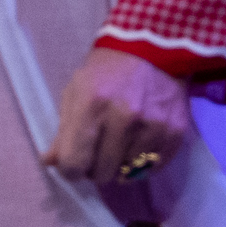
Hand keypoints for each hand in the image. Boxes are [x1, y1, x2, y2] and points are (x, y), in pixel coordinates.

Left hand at [43, 46, 190, 181]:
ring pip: (128, 174)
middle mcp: (123, 118)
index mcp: (91, 105)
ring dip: (119, 167)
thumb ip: (63, 130)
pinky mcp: (175, 133)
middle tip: (95, 154)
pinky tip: (135, 147)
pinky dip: (141, 165)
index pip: (74, 161)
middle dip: (94, 169)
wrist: (151, 52)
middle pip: (102, 172)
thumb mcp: (75, 92)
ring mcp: (152, 127)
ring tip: (116, 147)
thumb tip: (50, 163)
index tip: (71, 166)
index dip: (69, 170)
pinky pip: (153, 168)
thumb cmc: (104, 73)